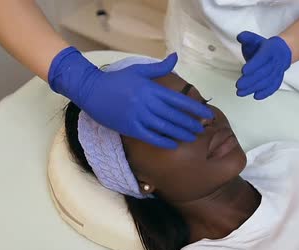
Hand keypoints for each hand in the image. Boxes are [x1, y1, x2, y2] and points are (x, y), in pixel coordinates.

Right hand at [49, 47, 212, 148]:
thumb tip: (175, 57)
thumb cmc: (117, 80)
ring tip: (192, 137)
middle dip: (190, 123)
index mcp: (152, 89)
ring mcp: (138, 116)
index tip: (207, 115)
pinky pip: (150, 137)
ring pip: (165, 127)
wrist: (91, 90)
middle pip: (174, 116)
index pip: (179, 100)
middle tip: (202, 129)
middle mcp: (147, 103)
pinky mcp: (130, 127)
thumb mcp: (139, 70)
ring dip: (180, 133)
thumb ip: (159, 67)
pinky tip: (173, 144)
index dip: (195, 108)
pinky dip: (163, 141)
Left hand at [236, 31, 291, 99]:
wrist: (282, 51)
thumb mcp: (255, 39)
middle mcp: (275, 61)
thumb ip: (247, 37)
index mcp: (270, 50)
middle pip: (263, 72)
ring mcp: (278, 71)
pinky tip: (256, 96)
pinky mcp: (278, 79)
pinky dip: (266, 92)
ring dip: (254, 88)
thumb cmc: (264, 47)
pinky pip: (273, 86)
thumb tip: (240, 37)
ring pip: (267, 81)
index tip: (243, 71)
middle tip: (238, 85)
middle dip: (250, 80)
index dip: (253, 65)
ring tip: (241, 92)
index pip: (262, 58)